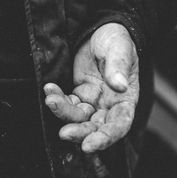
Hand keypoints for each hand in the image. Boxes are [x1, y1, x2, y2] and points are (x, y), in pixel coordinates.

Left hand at [44, 23, 138, 152]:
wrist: (102, 31)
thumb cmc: (117, 39)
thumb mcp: (120, 48)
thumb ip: (119, 66)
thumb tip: (120, 85)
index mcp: (125, 99)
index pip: (119, 125)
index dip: (105, 138)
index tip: (88, 145)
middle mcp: (109, 105)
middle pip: (96, 127)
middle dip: (80, 133)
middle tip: (64, 133)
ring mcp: (93, 101)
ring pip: (78, 117)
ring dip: (64, 113)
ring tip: (51, 100)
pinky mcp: (79, 94)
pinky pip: (67, 102)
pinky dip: (57, 99)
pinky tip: (50, 89)